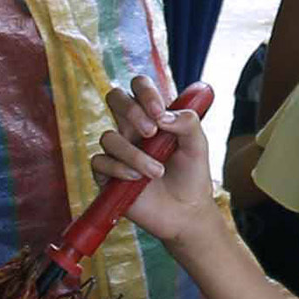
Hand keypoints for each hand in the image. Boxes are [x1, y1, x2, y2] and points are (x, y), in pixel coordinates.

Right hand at [99, 77, 223, 247]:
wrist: (186, 212)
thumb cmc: (191, 175)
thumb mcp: (198, 145)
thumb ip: (188, 122)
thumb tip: (162, 116)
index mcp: (152, 116)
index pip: (138, 86)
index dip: (145, 92)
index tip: (160, 113)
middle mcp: (131, 129)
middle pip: (114, 97)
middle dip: (131, 111)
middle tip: (152, 133)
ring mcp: (117, 151)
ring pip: (109, 137)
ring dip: (134, 154)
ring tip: (157, 172)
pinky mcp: (107, 175)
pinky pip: (99, 162)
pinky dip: (119, 169)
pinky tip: (137, 179)